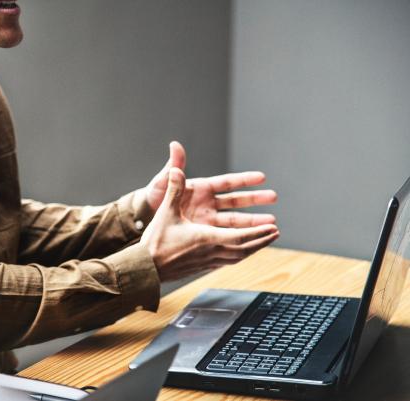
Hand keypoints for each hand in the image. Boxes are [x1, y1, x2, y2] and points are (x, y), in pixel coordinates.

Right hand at [141, 167, 279, 281]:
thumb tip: (177, 169)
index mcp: (206, 237)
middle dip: (261, 240)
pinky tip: (240, 254)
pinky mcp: (202, 267)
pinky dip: (239, 256)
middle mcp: (211, 251)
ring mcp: (207, 261)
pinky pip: (227, 262)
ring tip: (263, 242)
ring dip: (253, 249)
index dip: (258, 232)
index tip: (272, 228)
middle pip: (244, 247)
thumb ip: (174, 189)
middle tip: (275, 233)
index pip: (240, 236)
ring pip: (237, 256)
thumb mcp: (166, 212)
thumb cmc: (155, 241)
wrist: (145, 268)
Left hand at [144, 141, 277, 227]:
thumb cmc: (154, 197)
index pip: (227, 182)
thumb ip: (173, 168)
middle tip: (274, 198)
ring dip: (253, 222)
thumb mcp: (163, 183)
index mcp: (202, 188)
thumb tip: (175, 145)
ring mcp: (208, 219)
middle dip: (256, 200)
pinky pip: (225, 235)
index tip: (262, 177)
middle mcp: (208, 203)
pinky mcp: (205, 233)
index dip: (244, 180)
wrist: (146, 218)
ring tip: (272, 225)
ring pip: (235, 221)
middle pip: (236, 201)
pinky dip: (240, 237)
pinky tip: (254, 241)